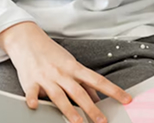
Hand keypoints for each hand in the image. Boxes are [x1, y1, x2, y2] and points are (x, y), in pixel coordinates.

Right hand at [0, 22, 131, 122]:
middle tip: (103, 121)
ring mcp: (46, 77)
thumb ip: (83, 82)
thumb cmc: (50, 53)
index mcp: (73, 68)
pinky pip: (32, 92)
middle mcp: (62, 73)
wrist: (27, 39)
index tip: (126, 99)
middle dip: (92, 108)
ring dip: (69, 110)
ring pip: (59, 95)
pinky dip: (33, 99)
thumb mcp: (70, 64)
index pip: (97, 80)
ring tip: (78, 122)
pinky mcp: (30, 81)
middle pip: (79, 92)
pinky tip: (35, 106)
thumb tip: (98, 99)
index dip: (113, 90)